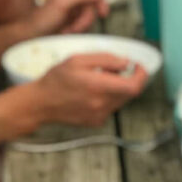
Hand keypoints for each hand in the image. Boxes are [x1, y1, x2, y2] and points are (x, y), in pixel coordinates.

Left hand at [26, 0, 108, 36]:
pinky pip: (84, 25)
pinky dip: (77, 30)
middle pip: (92, 6)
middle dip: (85, 19)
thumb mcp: (63, 3)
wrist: (31, 36)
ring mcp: (72, 9)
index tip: (103, 13)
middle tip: (75, 27)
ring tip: (67, 30)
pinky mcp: (71, 21)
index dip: (99, 2)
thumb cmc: (42, 19)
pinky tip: (66, 32)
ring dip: (80, 26)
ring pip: (89, 17)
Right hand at [34, 53, 148, 125]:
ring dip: (118, 88)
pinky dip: (109, 97)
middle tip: (114, 69)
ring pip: (122, 100)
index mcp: (98, 87)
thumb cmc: (56, 79)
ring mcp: (100, 115)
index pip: (134, 86)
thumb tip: (126, 63)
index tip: (138, 66)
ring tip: (99, 80)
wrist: (40, 104)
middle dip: (128, 79)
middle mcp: (102, 104)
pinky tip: (92, 92)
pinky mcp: (96, 121)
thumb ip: (105, 59)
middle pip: (130, 93)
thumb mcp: (78, 60)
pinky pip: (111, 107)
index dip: (141, 75)